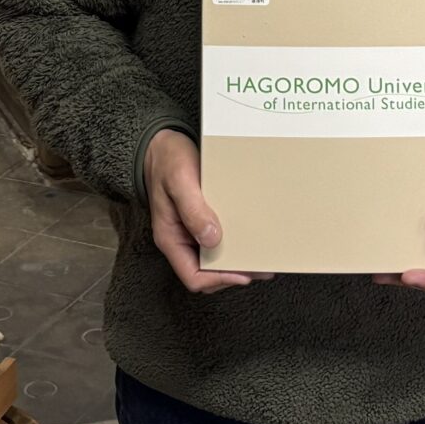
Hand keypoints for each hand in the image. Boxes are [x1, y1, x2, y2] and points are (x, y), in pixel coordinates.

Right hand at [143, 129, 264, 293]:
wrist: (162, 144)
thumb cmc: (167, 160)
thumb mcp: (179, 181)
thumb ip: (193, 210)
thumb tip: (212, 238)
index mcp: (170, 238)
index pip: (194, 276)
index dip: (219, 279)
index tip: (244, 273)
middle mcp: (181, 240)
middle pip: (207, 272)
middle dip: (234, 273)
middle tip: (262, 267)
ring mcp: (191, 231)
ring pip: (214, 259)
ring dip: (237, 260)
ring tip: (262, 256)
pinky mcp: (201, 220)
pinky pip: (218, 240)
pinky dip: (235, 243)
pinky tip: (251, 237)